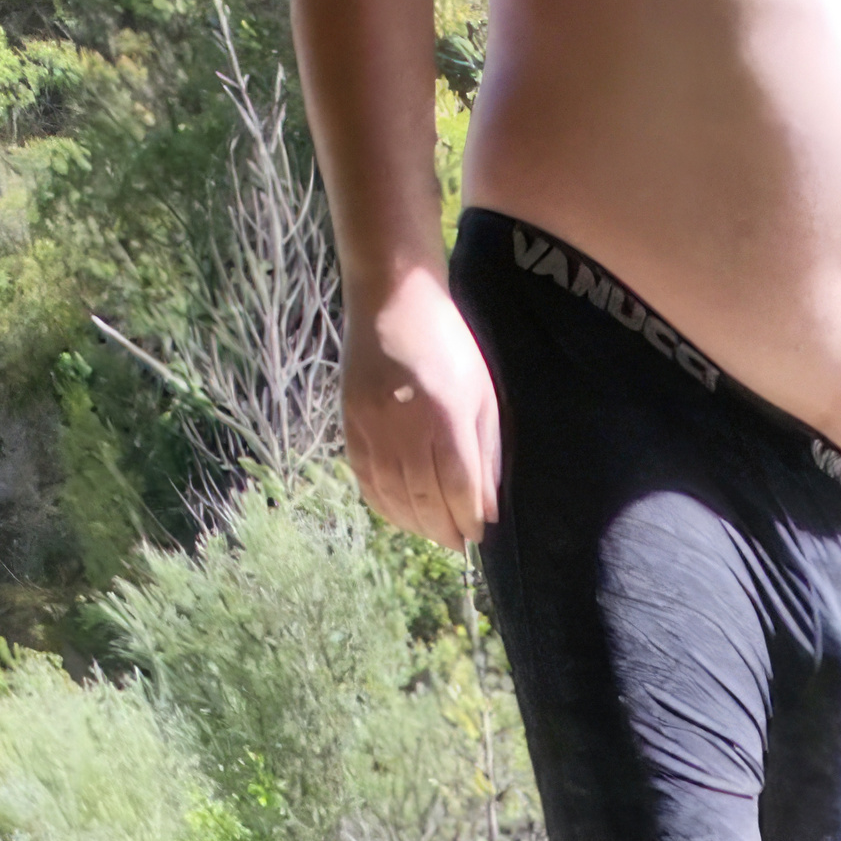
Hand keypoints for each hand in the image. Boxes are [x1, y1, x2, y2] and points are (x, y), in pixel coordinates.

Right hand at [342, 269, 500, 547]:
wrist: (392, 298)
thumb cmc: (447, 344)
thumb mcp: (481, 393)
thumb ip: (486, 453)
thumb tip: (489, 509)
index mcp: (445, 412)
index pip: (458, 486)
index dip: (469, 518)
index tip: (479, 533)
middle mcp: (405, 423)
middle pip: (424, 499)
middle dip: (444, 529)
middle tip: (457, 542)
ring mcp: (373, 424)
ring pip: (394, 497)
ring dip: (416, 525)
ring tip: (434, 533)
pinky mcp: (351, 423)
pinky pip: (366, 481)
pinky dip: (385, 507)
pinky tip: (402, 516)